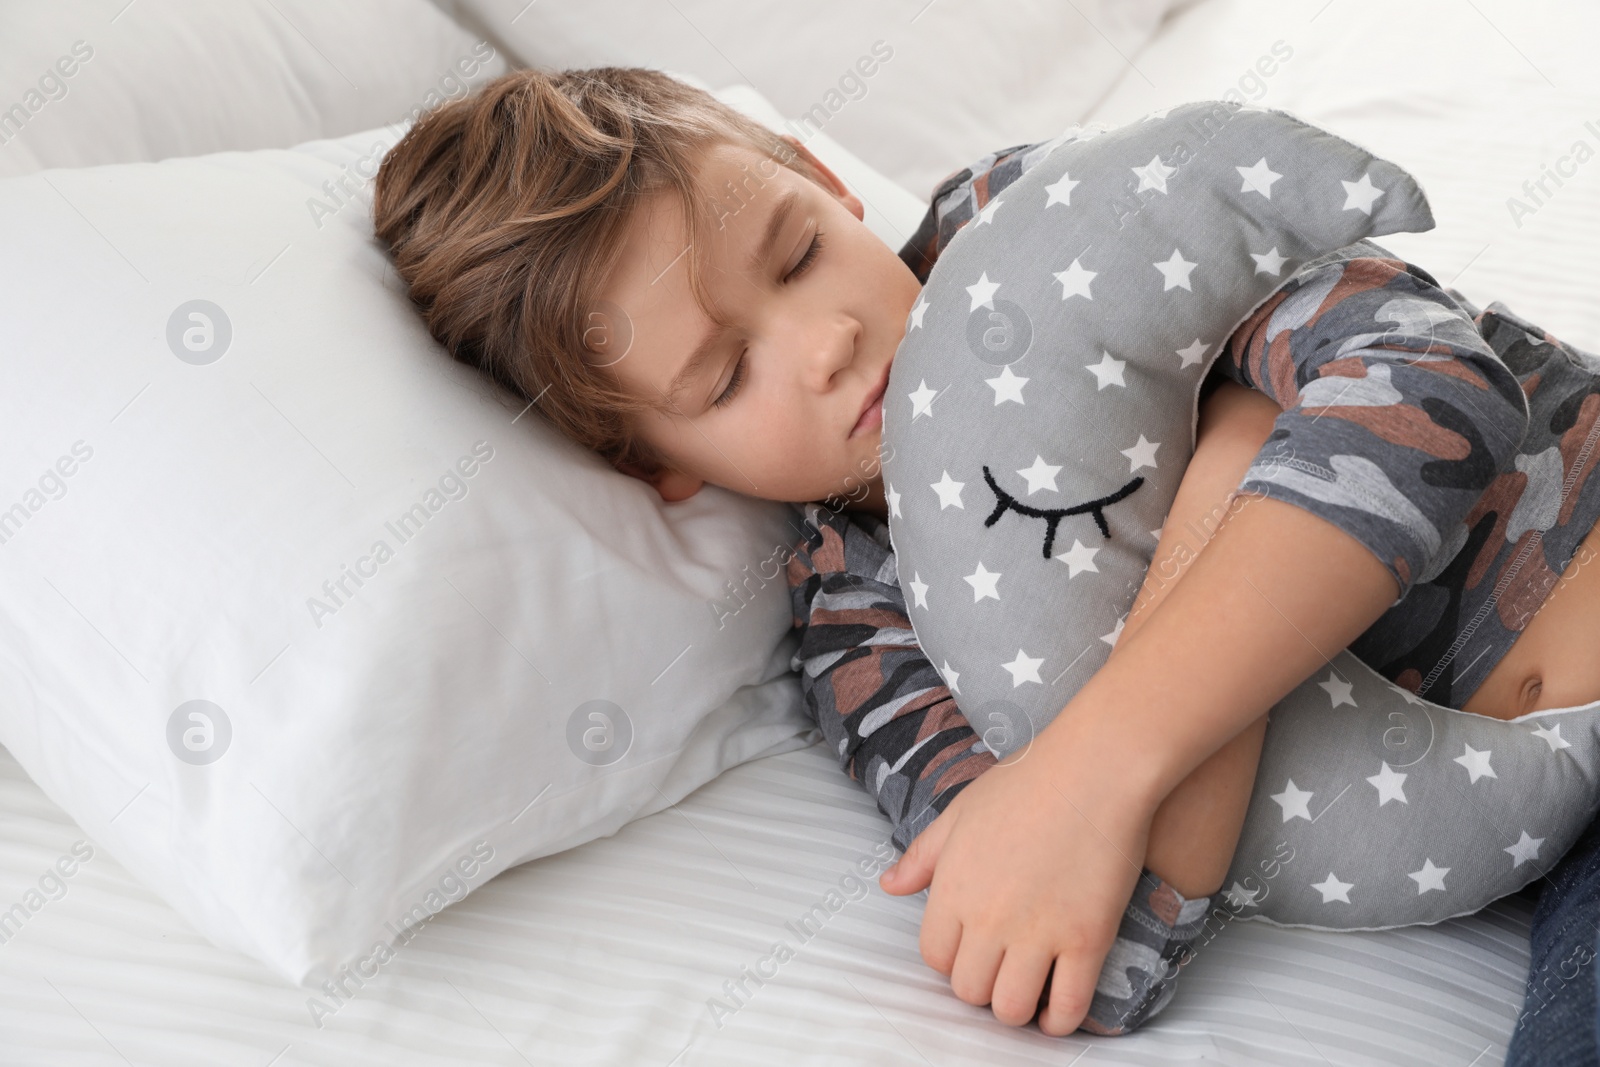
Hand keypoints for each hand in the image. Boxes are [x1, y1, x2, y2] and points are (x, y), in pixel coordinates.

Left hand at [878, 722, 1157, 1034]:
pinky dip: (1059, 1020)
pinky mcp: (1086, 940)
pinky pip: (1067, 1005)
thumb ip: (922, 856)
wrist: (1094, 771)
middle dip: (981, 986)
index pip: (935, 956)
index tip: (969, 951)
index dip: (950, 959)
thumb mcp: (959, 813)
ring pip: (1011, 1008)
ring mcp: (1039, 933)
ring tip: (1026, 994)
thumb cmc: (1028, 782)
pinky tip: (1058, 1012)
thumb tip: (889, 885)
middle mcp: (989, 918)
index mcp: (954, 889)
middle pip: (968, 989)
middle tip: (999, 972)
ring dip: (1016, 1009)